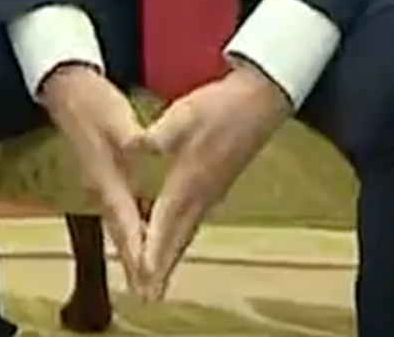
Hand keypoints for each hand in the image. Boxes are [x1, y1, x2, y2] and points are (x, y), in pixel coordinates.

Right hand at [38, 65, 154, 296]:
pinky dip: (129, 233)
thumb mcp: (113, 114)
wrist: (64, 88)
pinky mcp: (102, 178)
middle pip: (120, 232)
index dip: (138, 247)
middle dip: (134, 264)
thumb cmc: (90, 100)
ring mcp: (99, 184)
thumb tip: (142, 146)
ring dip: (131, 253)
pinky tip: (138, 240)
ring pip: (119, 227)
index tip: (150, 272)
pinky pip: (119, 215)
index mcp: (106, 175)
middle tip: (148, 293)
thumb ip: (128, 134)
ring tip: (143, 279)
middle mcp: (100, 187)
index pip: (125, 219)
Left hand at [131, 65, 289, 300]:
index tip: (143, 276)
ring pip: (187, 233)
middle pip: (178, 239)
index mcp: (189, 181)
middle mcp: (202, 194)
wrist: (261, 99)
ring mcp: (213, 192)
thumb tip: (131, 147)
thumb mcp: (182, 116)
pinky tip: (177, 240)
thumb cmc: (222, 106)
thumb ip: (155, 137)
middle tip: (148, 295)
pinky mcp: (218, 184)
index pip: (165, 225)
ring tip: (158, 279)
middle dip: (162, 268)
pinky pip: (195, 222)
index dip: (153, 252)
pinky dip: (181, 239)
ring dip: (172, 257)